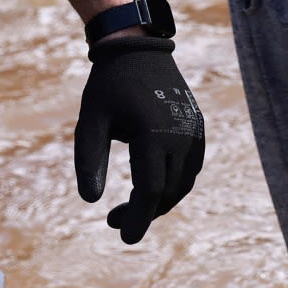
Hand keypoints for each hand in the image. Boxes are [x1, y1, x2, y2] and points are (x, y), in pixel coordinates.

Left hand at [74, 36, 205, 243]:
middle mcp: (181, 135)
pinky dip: (176, 183)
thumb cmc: (108, 85)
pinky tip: (153, 185)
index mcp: (154, 133)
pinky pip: (192, 166)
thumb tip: (91, 201)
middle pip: (169, 191)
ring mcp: (194, 130)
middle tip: (113, 219)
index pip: (150, 190)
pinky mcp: (198, 126)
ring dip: (162, 201)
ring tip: (134, 207)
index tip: (124, 239)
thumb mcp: (90, 122)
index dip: (138, 218)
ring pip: (184, 181)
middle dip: (144, 213)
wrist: (139, 48)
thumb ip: (88, 161)